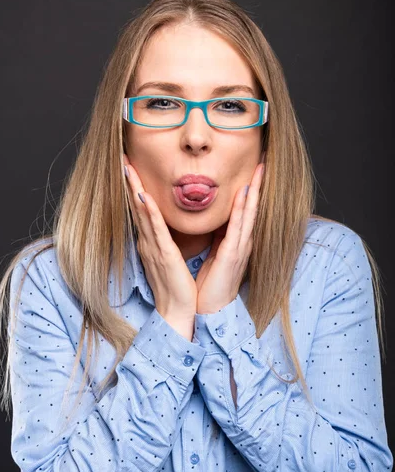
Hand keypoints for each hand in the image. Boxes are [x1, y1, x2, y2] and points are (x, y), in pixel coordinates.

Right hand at [122, 155, 197, 333]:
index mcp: (152, 241)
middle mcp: (148, 241)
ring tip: (128, 168)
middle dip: (130, 182)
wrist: (177, 312)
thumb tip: (168, 224)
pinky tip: (145, 198)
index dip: (135, 186)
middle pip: (137, 206)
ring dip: (135, 189)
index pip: (142, 209)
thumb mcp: (170, 257)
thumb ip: (167, 240)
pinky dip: (150, 213)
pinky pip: (156, 230)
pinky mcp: (163, 255)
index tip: (131, 167)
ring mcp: (154, 247)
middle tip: (123, 158)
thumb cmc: (176, 286)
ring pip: (143, 213)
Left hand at [195, 163, 263, 314]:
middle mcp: (243, 243)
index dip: (251, 189)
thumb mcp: (215, 256)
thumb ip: (219, 237)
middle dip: (258, 184)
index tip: (253, 168)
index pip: (246, 210)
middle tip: (262, 160)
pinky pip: (237, 228)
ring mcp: (240, 249)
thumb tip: (217, 220)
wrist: (209, 311)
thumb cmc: (210, 285)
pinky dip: (242, 209)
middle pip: (253, 208)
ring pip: (250, 214)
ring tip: (259, 169)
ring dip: (255, 190)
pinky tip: (243, 193)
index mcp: (237, 242)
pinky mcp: (232, 256)